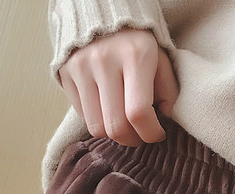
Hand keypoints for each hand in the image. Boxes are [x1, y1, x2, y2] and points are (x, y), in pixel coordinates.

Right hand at [57, 27, 178, 145]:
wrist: (101, 9)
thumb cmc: (137, 39)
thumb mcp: (160, 57)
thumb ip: (168, 89)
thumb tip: (165, 118)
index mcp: (135, 55)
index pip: (138, 113)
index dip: (150, 133)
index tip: (158, 134)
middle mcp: (105, 61)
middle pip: (116, 126)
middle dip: (133, 139)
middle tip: (141, 134)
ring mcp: (81, 67)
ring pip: (97, 128)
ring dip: (114, 134)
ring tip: (125, 124)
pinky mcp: (65, 73)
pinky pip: (83, 116)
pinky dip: (98, 121)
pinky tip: (108, 110)